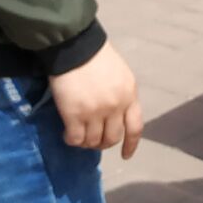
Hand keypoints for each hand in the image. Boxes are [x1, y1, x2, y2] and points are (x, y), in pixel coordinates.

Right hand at [51, 41, 143, 158]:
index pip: (135, 127)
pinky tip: (67, 134)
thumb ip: (121, 95)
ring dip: (86, 143)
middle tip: (93, 140)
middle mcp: (115, 106)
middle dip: (103, 143)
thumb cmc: (97, 57)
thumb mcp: (120, 75)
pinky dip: (71, 140)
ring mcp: (95, 112)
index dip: (131, 144)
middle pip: (113, 138)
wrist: (75, 47)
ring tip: (79, 135)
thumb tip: (115, 117)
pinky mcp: (74, 115)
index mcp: (129, 95)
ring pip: (93, 141)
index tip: (126, 155)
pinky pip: (75, 139)